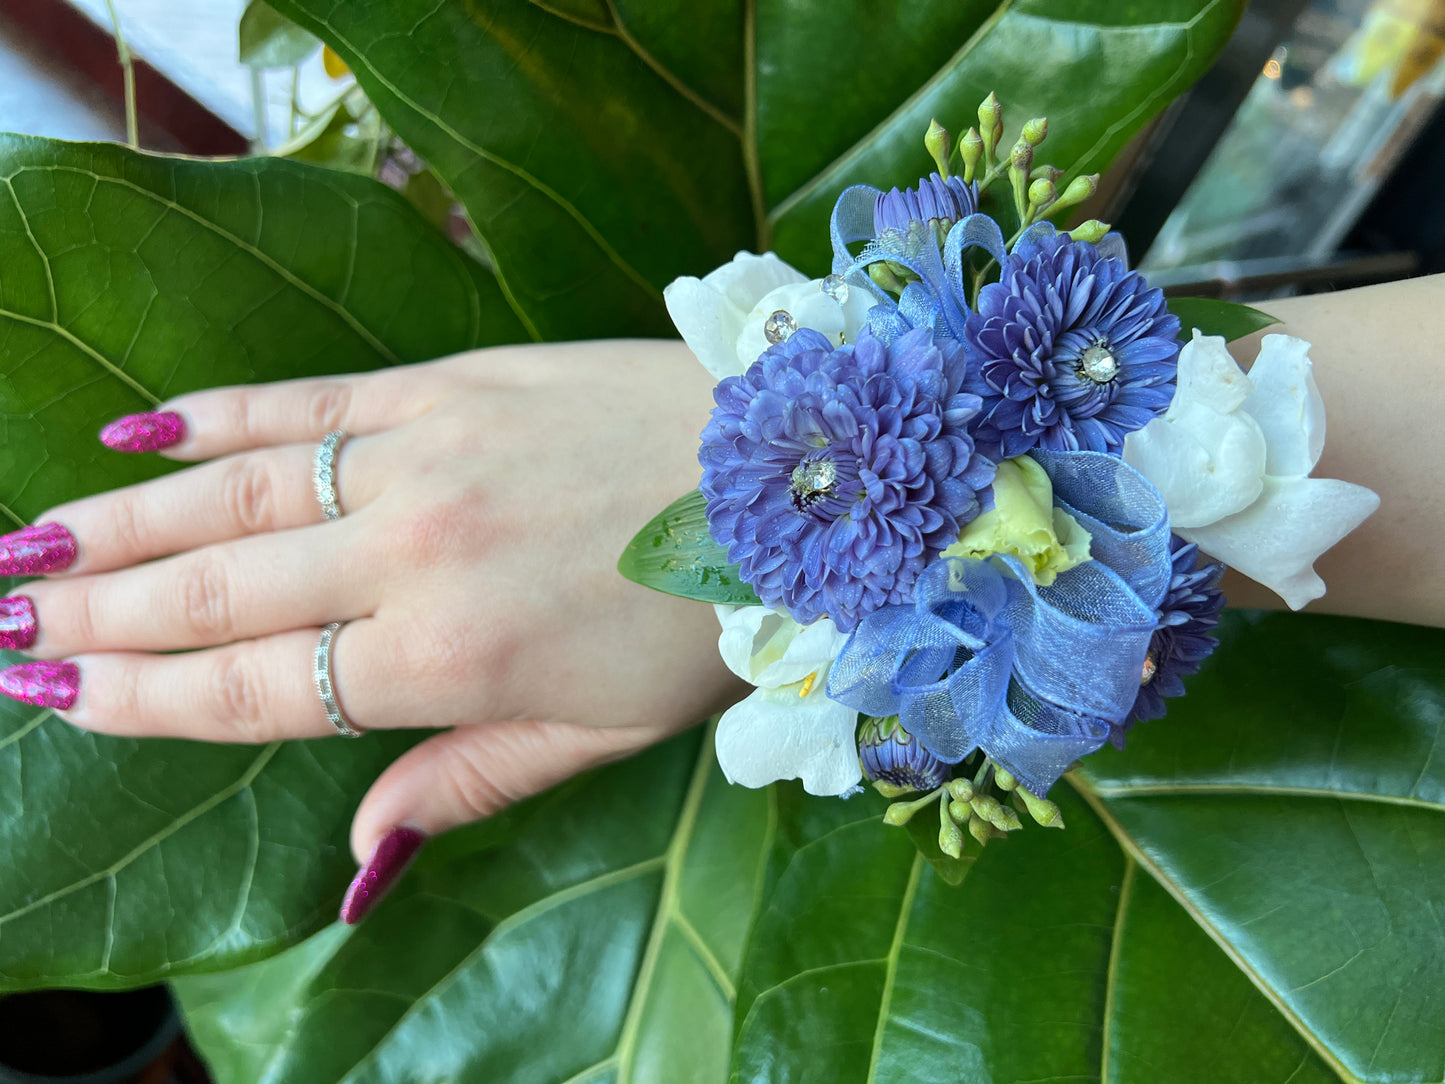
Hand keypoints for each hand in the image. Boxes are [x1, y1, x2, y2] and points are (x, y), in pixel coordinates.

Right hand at [0, 340, 740, 916]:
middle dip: (97, 615)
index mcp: (449, 661)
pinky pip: (305, 400)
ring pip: (235, 495)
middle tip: (1, 623)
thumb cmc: (708, 618)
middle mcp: (413, 555)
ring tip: (29, 544)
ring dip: (119, 520)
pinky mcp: (449, 383)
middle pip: (215, 593)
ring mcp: (424, 455)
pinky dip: (214, 416)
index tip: (51, 695)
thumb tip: (356, 866)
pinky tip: (137, 427)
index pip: (252, 691)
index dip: (141, 699)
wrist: (796, 472)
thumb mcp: (600, 734)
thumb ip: (464, 786)